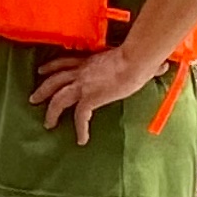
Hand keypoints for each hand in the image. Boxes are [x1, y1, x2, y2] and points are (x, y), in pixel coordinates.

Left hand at [29, 44, 155, 144]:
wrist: (134, 60)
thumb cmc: (138, 56)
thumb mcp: (134, 58)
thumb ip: (142, 63)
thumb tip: (163, 65)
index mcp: (89, 61)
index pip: (65, 62)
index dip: (51, 67)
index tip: (42, 71)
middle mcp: (81, 72)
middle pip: (54, 79)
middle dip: (42, 89)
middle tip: (33, 99)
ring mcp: (83, 85)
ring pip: (58, 98)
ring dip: (50, 111)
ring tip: (48, 123)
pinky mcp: (90, 98)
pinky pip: (80, 117)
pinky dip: (79, 129)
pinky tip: (81, 140)